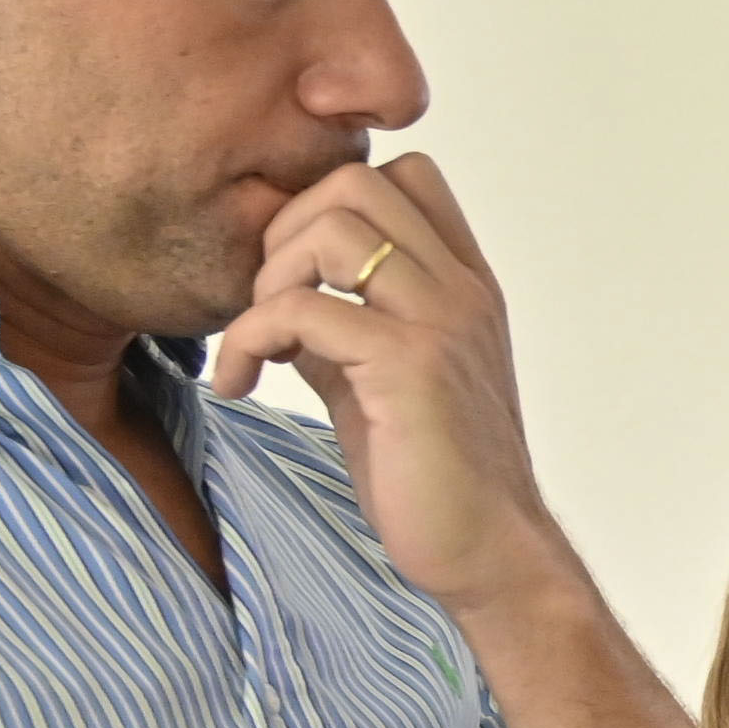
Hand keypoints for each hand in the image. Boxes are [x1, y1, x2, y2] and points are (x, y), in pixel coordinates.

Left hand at [203, 154, 568, 619]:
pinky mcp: (409, 368)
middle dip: (286, 230)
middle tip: (265, 302)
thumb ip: (344, 329)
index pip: (408, 175)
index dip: (334, 202)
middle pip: (357, 181)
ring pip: (330, 228)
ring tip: (258, 341)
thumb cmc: (435, 477)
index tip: (299, 272)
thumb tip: (279, 303)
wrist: (489, 551)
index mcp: (465, 286)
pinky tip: (239, 386)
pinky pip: (301, 310)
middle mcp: (461, 290)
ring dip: (268, 278)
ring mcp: (440, 323)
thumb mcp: (383, 381)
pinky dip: (248, 340)